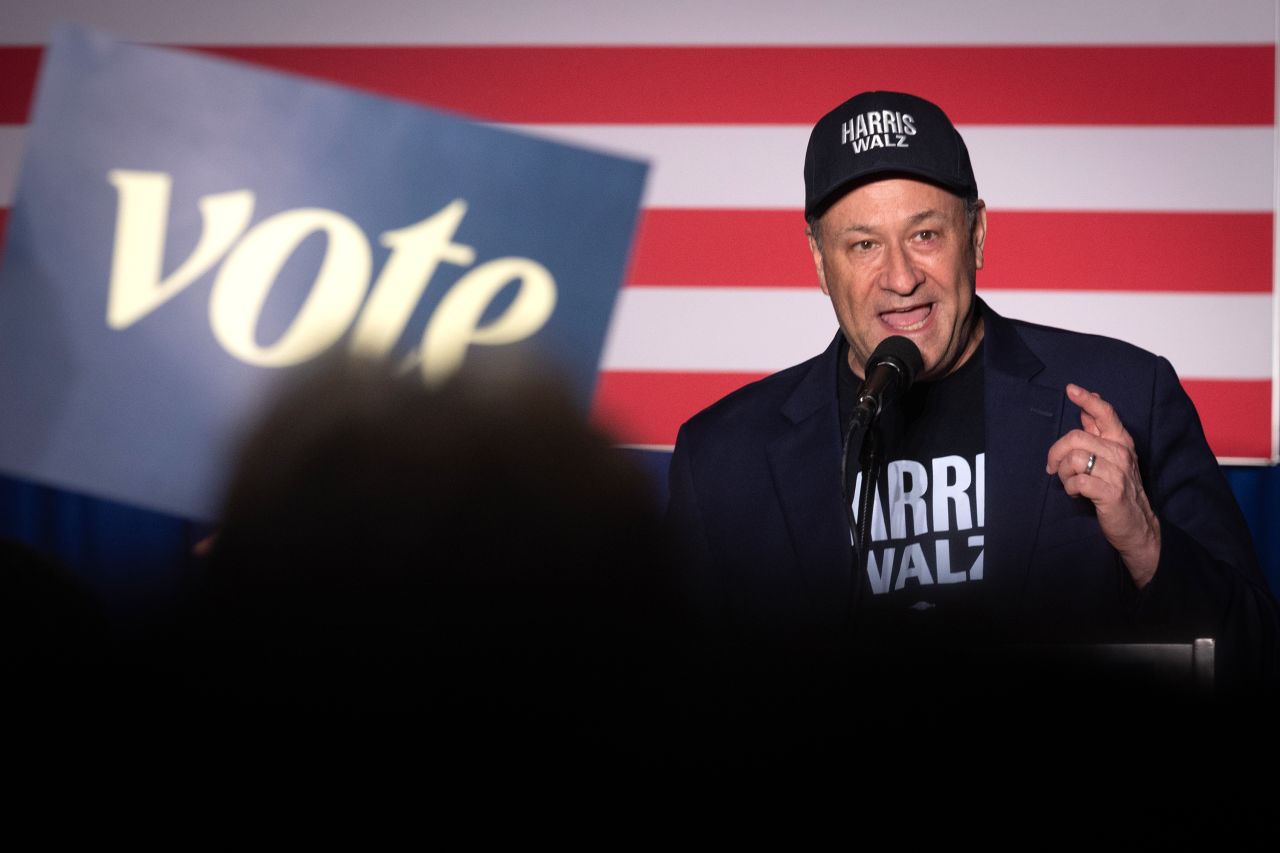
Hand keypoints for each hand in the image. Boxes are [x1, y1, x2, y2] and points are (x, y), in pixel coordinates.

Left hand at [1045, 383, 1160, 586]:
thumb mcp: (1112, 458)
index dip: (1087, 399)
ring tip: (1070, 483)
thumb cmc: (1118, 490)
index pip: (1105, 413)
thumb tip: (1084, 407)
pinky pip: (1077, 481)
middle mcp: (1121, 453)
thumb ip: (1099, 434)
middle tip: (1054, 468)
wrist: (1137, 526)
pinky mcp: (1111, 492)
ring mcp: (1118, 473)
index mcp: (1121, 442)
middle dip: (1055, 453)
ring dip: (1063, 474)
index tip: (1071, 389)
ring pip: (1073, 459)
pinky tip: (1077, 494)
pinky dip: (1070, 488)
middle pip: (1075, 437)